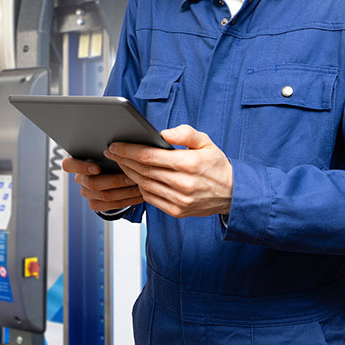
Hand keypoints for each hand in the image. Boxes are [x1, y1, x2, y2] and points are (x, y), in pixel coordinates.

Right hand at [62, 156, 144, 212]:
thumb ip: (109, 150)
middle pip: (93, 183)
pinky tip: (139, 195)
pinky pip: (112, 205)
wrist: (110, 177)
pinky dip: (128, 200)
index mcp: (77, 163)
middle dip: (115, 180)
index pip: (68, 165)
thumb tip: (123, 145)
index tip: (97, 168)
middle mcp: (80, 179)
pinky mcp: (95, 204)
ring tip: (140, 185)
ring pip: (105, 195)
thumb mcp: (106, 152)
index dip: (82, 167)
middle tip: (132, 177)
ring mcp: (87, 193)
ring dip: (126, 191)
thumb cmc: (109, 159)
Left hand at [105, 124, 232, 217]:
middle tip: (110, 152)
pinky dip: (140, 187)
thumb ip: (185, 133)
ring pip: (144, 185)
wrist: (233, 194)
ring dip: (129, 173)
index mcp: (189, 164)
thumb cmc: (216, 165)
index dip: (128, 150)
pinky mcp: (177, 211)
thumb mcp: (206, 142)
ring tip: (120, 163)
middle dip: (123, 160)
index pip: (149, 156)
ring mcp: (179, 200)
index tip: (115, 145)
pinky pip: (151, 198)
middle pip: (143, 170)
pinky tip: (135, 178)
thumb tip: (163, 133)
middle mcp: (183, 184)